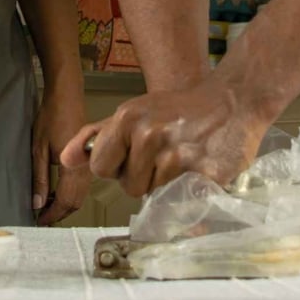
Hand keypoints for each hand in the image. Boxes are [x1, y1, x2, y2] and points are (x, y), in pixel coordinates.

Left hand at [32, 83, 89, 225]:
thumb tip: (38, 204)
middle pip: (76, 203)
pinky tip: (55, 190)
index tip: (38, 221)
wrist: (66, 95)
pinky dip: (70, 193)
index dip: (52, 215)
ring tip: (45, 204)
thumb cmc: (52, 116)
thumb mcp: (38, 150)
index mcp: (75, 168)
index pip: (66, 202)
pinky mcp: (88, 159)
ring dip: (64, 204)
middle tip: (40, 216)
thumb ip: (39, 179)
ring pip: (80, 195)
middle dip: (59, 213)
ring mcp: (89, 164)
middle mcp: (87, 169)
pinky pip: (82, 185)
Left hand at [61, 75, 272, 197]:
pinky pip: (183, 200)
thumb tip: (65, 159)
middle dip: (144, 176)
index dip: (116, 165)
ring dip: (168, 183)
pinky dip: (190, 191)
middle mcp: (149, 134)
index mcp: (128, 118)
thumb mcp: (135, 111)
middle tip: (165, 154)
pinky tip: (199, 168)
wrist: (234, 99)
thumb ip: (97, 135)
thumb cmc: (181, 108)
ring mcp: (177, 154)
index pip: (100, 167)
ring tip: (184, 157)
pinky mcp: (204, 172)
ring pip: (155, 193)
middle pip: (128, 185)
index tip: (135, 154)